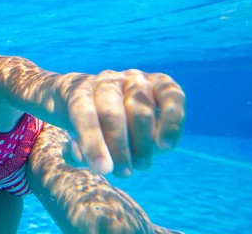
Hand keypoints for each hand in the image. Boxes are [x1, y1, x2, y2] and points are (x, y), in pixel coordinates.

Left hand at [63, 69, 184, 176]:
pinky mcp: (162, 82)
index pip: (83, 113)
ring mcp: (135, 79)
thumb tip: (88, 159)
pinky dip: (172, 123)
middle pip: (111, 113)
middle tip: (123, 172)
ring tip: (141, 165)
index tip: (102, 170)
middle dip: (118, 148)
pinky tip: (165, 146)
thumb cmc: (94, 125)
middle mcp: (108, 81)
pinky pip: (172, 98)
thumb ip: (80, 151)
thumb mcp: (80, 138)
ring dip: (143, 143)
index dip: (92, 143)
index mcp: (82, 91)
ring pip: (141, 110)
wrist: (110, 96)